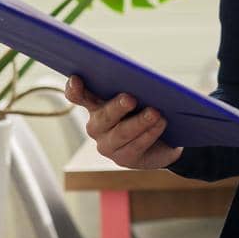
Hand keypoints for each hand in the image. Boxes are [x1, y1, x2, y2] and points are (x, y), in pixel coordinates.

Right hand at [64, 75, 183, 169]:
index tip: (76, 79)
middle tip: (130, 98)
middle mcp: (97, 126)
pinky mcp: (124, 158)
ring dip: (139, 122)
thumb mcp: (138, 95)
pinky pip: (136, 146)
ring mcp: (108, 145)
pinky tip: (161, 124)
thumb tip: (142, 79)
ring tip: (155, 113)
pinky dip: (149, 134)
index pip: (77, 96)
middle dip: (117, 107)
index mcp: (95, 104)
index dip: (74, 89)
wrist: (163, 140)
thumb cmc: (145, 108)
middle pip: (103, 116)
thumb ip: (133, 86)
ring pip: (122, 133)